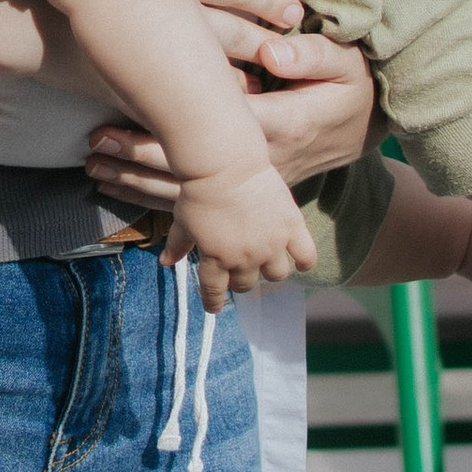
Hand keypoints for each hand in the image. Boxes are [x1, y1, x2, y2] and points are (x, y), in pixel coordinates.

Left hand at [85, 30, 375, 210]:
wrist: (371, 124)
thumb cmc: (353, 86)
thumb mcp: (343, 62)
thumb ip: (308, 54)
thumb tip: (271, 52)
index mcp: (278, 127)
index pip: (201, 138)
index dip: (152, 136)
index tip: (106, 128)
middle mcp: (263, 166)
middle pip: (187, 174)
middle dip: (134, 163)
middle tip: (90, 153)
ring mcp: (259, 187)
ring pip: (194, 198)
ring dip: (142, 187)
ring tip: (96, 175)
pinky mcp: (256, 194)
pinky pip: (211, 213)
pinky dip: (179, 223)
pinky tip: (144, 221)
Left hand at [165, 154, 314, 305]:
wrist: (225, 164)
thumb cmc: (198, 191)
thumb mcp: (182, 221)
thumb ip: (178, 245)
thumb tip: (165, 263)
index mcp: (216, 259)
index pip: (215, 291)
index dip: (213, 302)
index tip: (213, 307)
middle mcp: (245, 258)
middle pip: (246, 284)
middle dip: (240, 281)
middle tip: (239, 271)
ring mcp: (271, 244)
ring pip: (277, 275)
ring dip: (269, 271)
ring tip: (266, 261)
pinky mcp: (291, 227)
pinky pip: (306, 256)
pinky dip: (304, 261)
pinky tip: (298, 260)